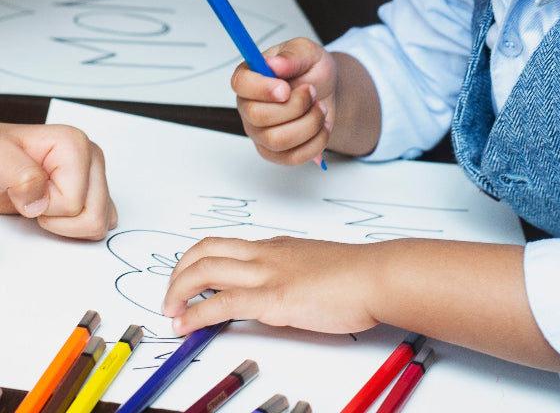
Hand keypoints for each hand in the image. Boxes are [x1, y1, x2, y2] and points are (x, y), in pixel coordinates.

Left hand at [0, 123, 117, 238]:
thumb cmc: (0, 157)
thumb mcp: (0, 160)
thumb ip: (22, 177)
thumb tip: (39, 202)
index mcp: (75, 146)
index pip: (73, 202)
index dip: (42, 207)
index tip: (24, 192)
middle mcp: (91, 159)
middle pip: (94, 214)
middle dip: (57, 219)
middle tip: (34, 201)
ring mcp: (96, 175)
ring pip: (101, 222)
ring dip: (66, 225)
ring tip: (44, 204)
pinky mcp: (95, 190)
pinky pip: (103, 220)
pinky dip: (77, 228)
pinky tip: (57, 212)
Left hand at [162, 236, 378, 335]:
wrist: (377, 276)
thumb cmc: (357, 275)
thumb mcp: (316, 268)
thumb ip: (293, 275)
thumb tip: (278, 294)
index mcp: (277, 246)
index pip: (225, 245)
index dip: (196, 262)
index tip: (186, 283)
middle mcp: (267, 254)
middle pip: (205, 250)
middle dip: (177, 273)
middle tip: (170, 298)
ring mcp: (269, 273)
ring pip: (205, 269)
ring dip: (177, 291)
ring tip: (170, 313)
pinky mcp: (273, 299)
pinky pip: (222, 302)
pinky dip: (195, 315)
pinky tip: (185, 327)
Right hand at [233, 38, 335, 165]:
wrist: (327, 93)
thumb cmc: (312, 71)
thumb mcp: (308, 52)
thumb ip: (293, 55)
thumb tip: (275, 63)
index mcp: (251, 77)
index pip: (240, 84)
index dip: (262, 88)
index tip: (285, 88)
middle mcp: (249, 107)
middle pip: (259, 116)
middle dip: (296, 105)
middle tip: (312, 92)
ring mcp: (260, 133)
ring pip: (278, 140)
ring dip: (309, 123)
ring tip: (320, 108)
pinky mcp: (276, 153)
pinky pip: (293, 157)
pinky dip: (316, 141)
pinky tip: (322, 126)